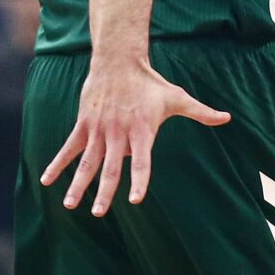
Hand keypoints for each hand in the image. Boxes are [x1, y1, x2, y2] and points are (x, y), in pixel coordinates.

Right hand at [41, 58, 230, 215]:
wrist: (119, 61)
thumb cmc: (151, 84)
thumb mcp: (177, 97)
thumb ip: (201, 113)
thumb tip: (227, 118)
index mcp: (142, 131)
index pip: (142, 161)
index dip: (139, 180)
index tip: (135, 199)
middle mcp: (119, 133)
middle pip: (111, 168)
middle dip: (104, 192)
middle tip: (99, 213)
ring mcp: (99, 130)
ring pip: (87, 162)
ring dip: (77, 184)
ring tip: (70, 205)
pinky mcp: (84, 125)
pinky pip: (68, 148)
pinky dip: (57, 164)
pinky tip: (46, 180)